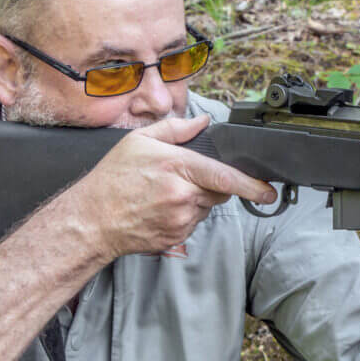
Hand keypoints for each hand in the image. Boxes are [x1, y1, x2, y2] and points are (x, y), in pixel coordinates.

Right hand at [72, 115, 277, 257]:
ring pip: (206, 208)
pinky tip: (160, 210)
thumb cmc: (112, 180)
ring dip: (195, 201)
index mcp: (177, 167)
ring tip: (163, 195)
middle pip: (219, 192)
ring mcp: (180, 220)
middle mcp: (182, 196)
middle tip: (180, 180)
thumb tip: (202, 122)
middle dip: (210, 185)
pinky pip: (193, 224)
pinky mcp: (177, 238)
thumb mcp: (139, 141)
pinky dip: (184, 216)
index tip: (267, 191)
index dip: (251, 185)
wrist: (92, 220)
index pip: (224, 177)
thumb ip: (175, 129)